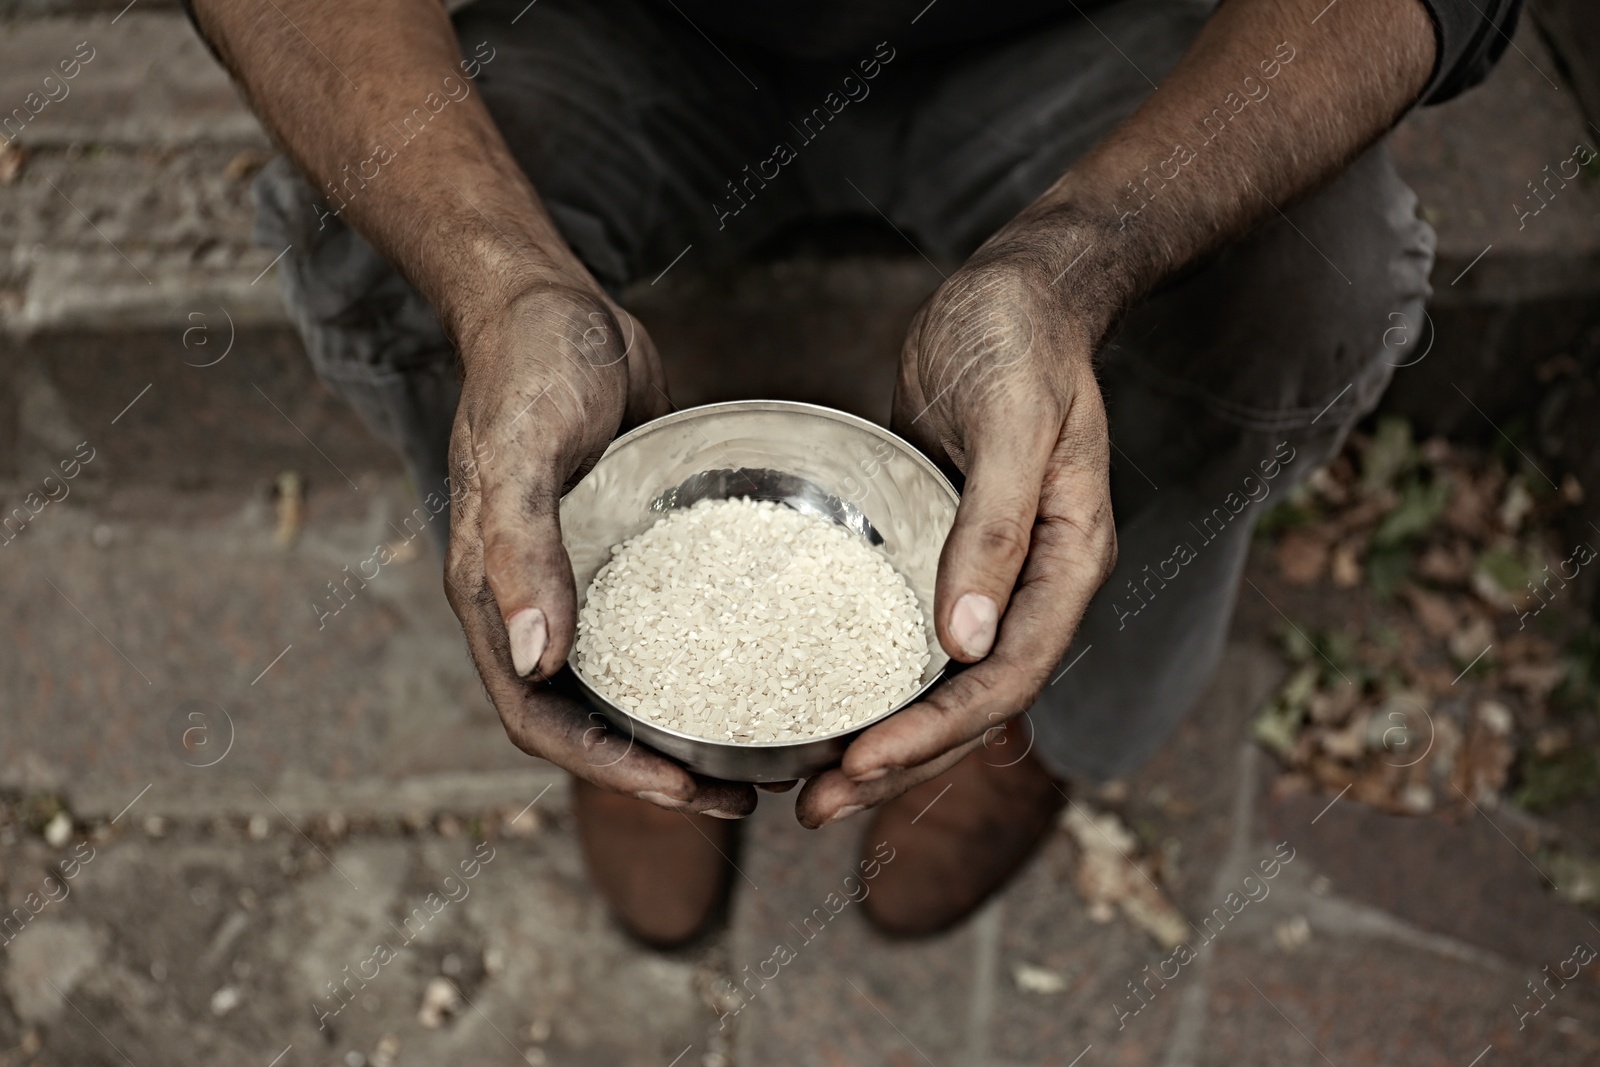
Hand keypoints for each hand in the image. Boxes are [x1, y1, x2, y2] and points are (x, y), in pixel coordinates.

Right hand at [443, 274, 757, 817]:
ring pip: (628, 682)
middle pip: (589, 722)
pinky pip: (660, 625)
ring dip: (683, 727)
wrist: (550, 303)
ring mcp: (579, 580)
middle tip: (742, 793)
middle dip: (657, 770)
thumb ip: (521, 553)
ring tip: (762, 752)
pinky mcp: (623, 551)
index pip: (540, 719)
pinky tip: (765, 665)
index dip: (607, 769)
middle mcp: (536, 603)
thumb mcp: (524, 453)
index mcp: (493, 597)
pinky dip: (704, 659)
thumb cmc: (528, 367)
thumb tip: (533, 661)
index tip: (684, 789)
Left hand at [794, 243, 1117, 827]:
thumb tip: (966, 643)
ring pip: (938, 682)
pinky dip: (869, 676)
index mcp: (1067, 562)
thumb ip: (996, 530)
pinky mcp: (941, 550)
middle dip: (899, 763)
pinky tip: (817, 698)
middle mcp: (1030, 583)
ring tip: (810, 789)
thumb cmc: (1021, 343)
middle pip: (971, 702)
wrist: (1015, 293)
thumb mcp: (1013, 424)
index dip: (936, 732)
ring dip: (881, 738)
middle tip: (817, 809)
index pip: (1007, 677)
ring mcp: (987, 573)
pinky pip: (907, 633)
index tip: (861, 763)